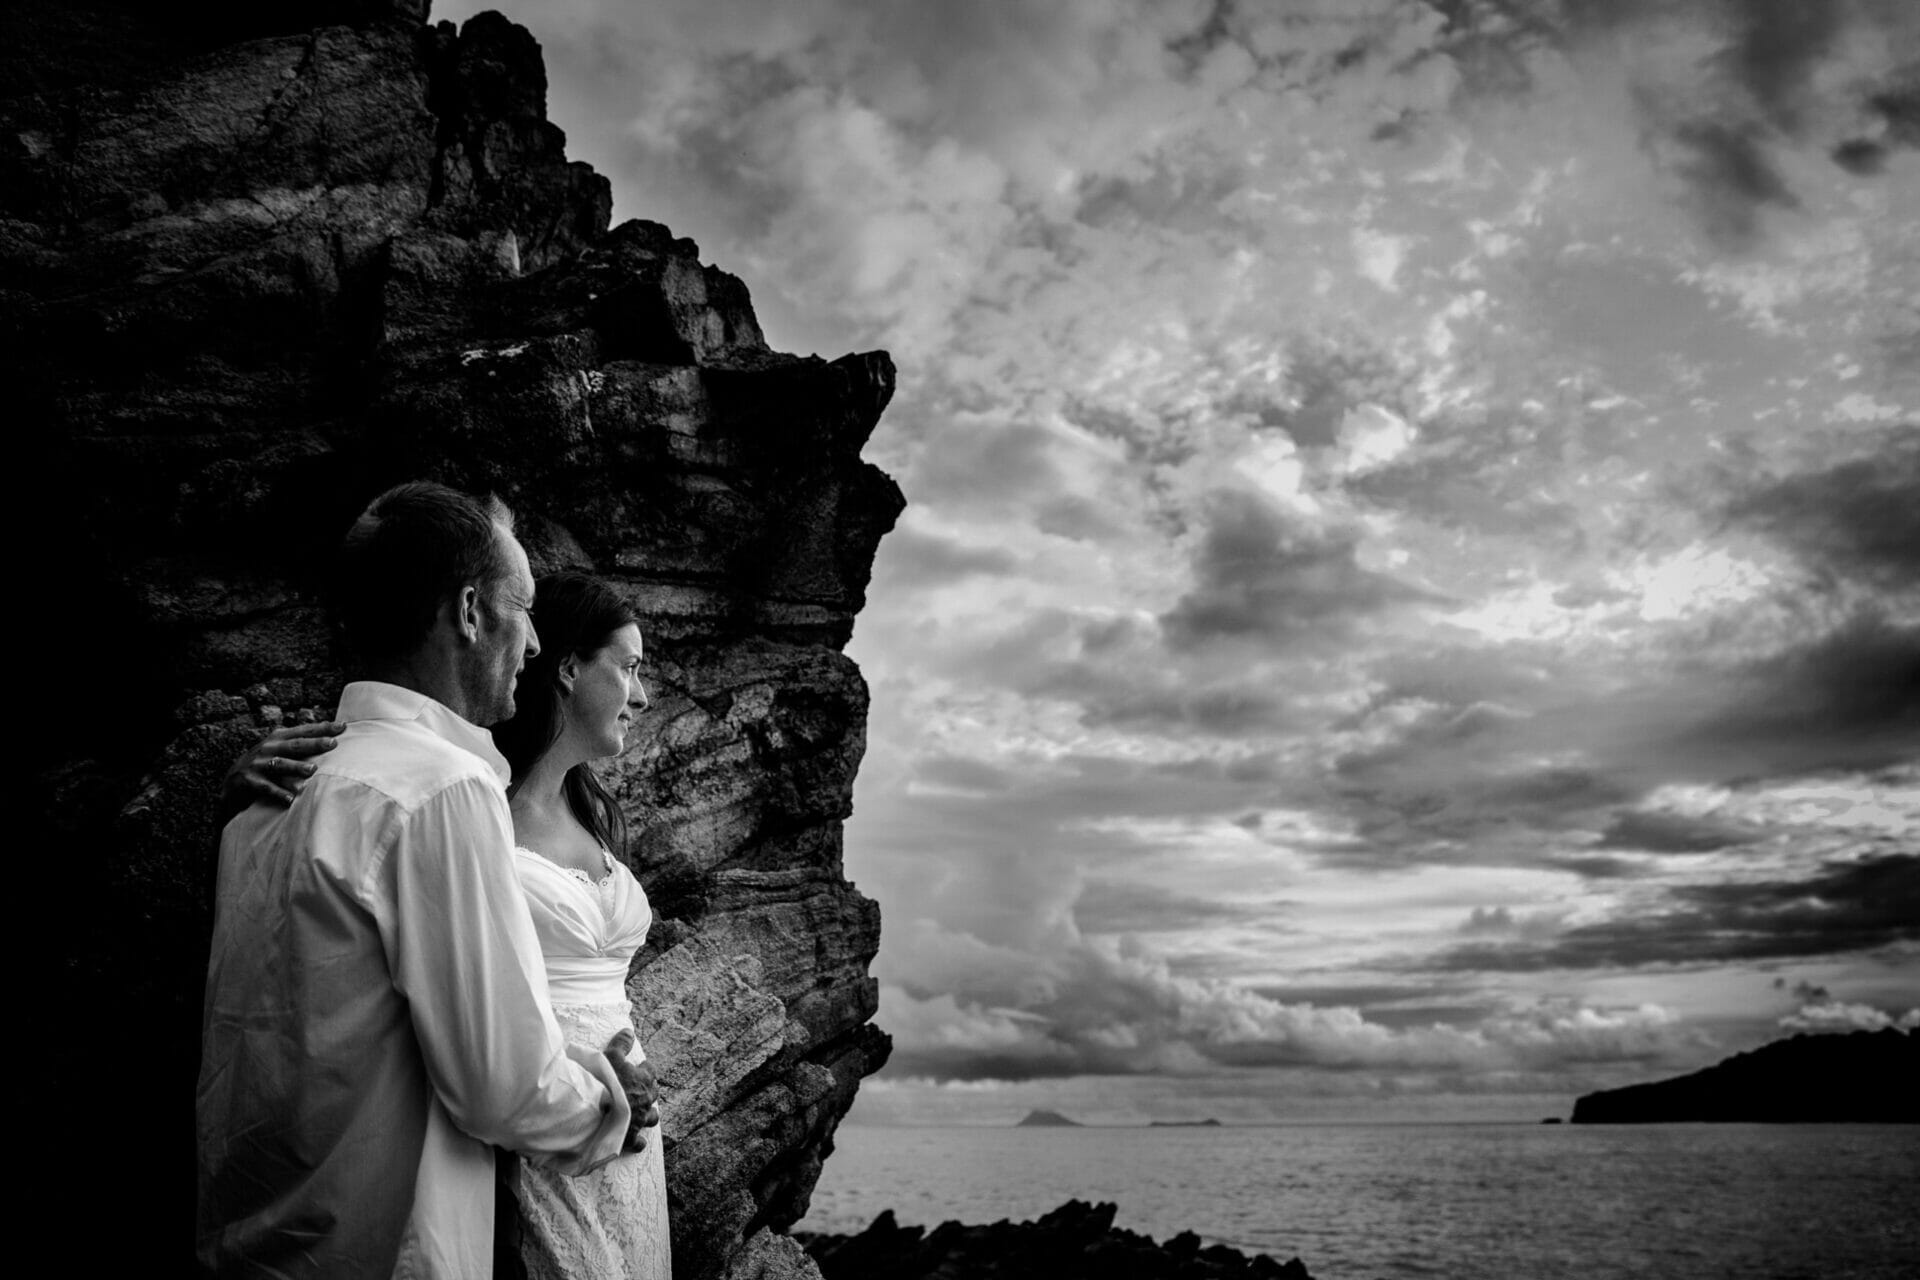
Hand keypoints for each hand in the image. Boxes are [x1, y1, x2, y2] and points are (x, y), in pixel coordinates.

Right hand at [222, 720, 343, 808]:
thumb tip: (333, 738)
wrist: (232, 781)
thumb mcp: (280, 749)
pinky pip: (266, 787)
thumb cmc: (265, 763)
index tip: (342, 726)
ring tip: (312, 770)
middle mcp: (268, 748)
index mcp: (278, 738)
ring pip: (280, 764)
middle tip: (332, 743)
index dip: (322, 728)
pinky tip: (291, 798)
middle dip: (313, 744)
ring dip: (296, 767)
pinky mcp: (249, 781)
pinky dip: (278, 792)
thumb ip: (300, 743)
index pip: (304, 731)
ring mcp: (258, 764)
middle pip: (294, 745)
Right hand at [604, 1029, 660, 1151]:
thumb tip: (629, 1031)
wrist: (595, 1111)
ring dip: (648, 1113)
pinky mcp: (631, 1137)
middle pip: (653, 1093)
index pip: (650, 1071)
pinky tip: (638, 1141)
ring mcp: (640, 1119)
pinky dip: (639, 1141)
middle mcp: (646, 1100)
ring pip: (652, 1117)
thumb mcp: (610, 1055)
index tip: (639, 1067)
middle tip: (638, 1088)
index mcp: (643, 1080)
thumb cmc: (603, 1081)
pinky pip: (639, 1141)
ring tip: (642, 1112)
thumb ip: (621, 1043)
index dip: (644, 1068)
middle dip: (647, 1090)